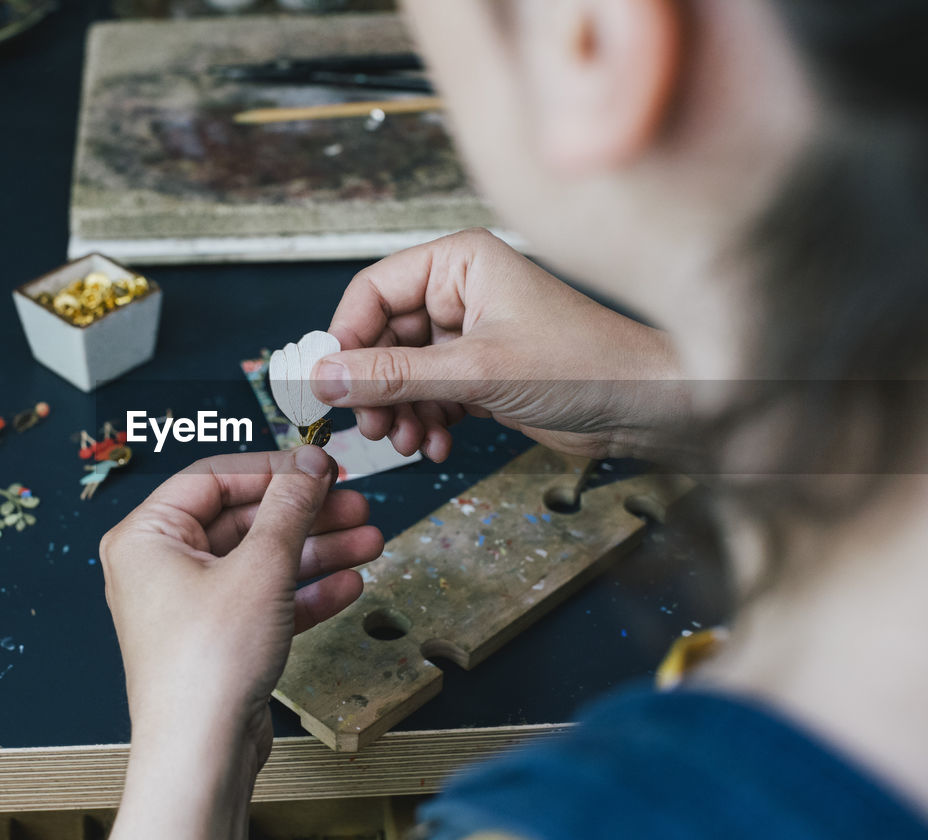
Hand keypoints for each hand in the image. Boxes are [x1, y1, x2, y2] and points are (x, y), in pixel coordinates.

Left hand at [101, 446, 383, 839]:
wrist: (201, 753)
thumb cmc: (207, 663)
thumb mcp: (260, 567)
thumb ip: (290, 507)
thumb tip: (310, 464)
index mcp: (147, 536)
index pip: (213, 478)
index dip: (273, 470)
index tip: (321, 466)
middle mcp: (161, 566)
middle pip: (243, 520)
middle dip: (306, 515)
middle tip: (356, 505)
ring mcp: (189, 605)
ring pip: (260, 561)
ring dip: (317, 551)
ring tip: (370, 542)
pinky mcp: (217, 640)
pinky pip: (264, 600)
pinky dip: (304, 592)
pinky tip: (350, 583)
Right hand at [310, 229, 688, 461]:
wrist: (647, 408)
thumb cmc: (585, 365)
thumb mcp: (476, 371)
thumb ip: (394, 376)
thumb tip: (324, 378)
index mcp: (460, 263)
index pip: (374, 290)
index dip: (346, 338)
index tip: (329, 383)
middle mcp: (461, 291)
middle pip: (382, 337)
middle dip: (374, 387)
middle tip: (371, 428)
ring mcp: (469, 334)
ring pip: (402, 372)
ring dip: (399, 412)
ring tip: (410, 442)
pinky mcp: (480, 371)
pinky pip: (428, 395)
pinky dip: (425, 422)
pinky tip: (437, 445)